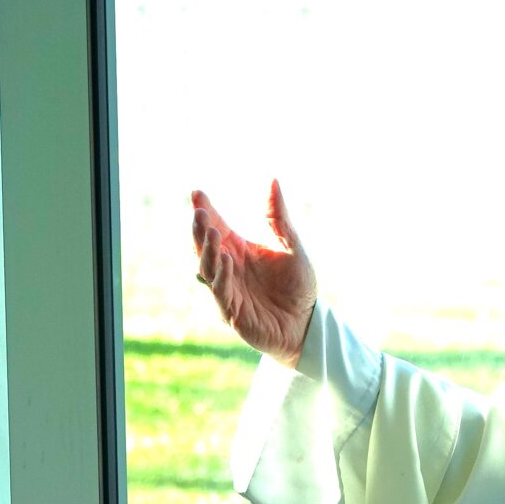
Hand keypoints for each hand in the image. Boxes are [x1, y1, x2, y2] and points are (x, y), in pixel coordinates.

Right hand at [192, 179, 316, 367]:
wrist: (307, 323)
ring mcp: (228, 289)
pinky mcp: (233, 311)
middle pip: (206, 246)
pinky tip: (226, 260)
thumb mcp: (291, 246)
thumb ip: (278, 217)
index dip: (205, 210)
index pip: (216, 226)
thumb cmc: (298, 286)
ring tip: (213, 232)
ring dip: (209, 250)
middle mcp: (228, 268)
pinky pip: (222, 292)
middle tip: (200, 212)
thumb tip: (273, 180)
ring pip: (209, 268)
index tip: (197, 192)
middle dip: (201, 229)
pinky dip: (222, 276)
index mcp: (238, 250)